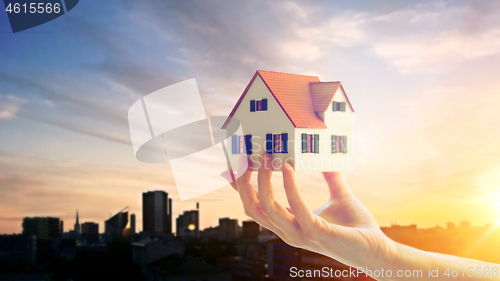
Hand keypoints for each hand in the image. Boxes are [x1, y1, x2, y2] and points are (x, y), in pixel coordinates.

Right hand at [221, 153, 396, 269]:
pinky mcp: (316, 233)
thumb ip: (331, 177)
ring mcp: (300, 234)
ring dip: (263, 181)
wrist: (378, 250)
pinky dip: (289, 186)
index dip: (241, 186)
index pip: (256, 205)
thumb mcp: (340, 195)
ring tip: (267, 156)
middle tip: (245, 157)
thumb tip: (328, 158)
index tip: (233, 165)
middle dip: (244, 183)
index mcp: (289, 223)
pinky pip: (296, 207)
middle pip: (253, 207)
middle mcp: (288, 231)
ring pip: (267, 208)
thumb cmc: (357, 226)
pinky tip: (288, 167)